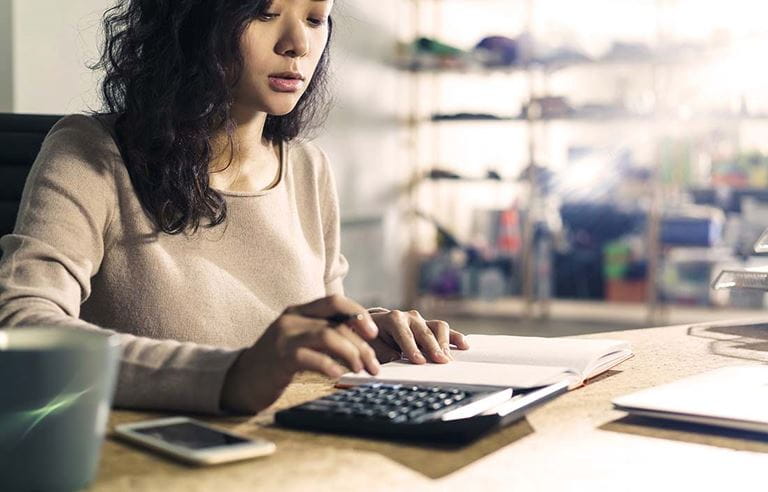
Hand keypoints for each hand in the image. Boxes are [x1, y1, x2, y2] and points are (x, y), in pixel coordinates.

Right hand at [220, 295, 380, 413]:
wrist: (240, 381)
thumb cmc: (276, 363)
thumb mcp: (300, 340)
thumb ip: (324, 334)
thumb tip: (362, 339)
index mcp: (299, 311)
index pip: (335, 302)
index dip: (358, 314)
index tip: (374, 334)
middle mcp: (291, 319)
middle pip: (337, 324)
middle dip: (362, 345)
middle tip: (374, 365)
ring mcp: (284, 337)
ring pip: (328, 336)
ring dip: (351, 354)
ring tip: (361, 370)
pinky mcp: (279, 357)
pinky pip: (311, 357)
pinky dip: (330, 366)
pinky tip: (338, 375)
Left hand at [368, 309, 469, 363]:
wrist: (374, 327)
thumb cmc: (372, 338)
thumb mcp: (371, 345)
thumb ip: (381, 351)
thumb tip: (395, 357)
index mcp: (393, 319)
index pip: (404, 333)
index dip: (411, 347)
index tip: (419, 361)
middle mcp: (410, 317)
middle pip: (424, 331)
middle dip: (432, 347)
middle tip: (439, 361)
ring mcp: (423, 321)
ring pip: (438, 327)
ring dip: (445, 343)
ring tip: (448, 359)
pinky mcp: (431, 328)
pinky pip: (447, 331)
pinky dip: (456, 338)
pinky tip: (464, 346)